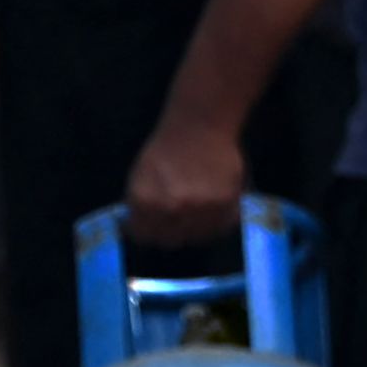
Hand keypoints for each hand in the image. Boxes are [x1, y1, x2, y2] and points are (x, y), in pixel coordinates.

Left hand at [124, 112, 247, 243]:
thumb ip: (140, 206)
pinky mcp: (225, 205)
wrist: (199, 126)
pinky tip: (214, 208)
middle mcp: (171, 209)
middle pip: (170, 241)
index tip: (152, 229)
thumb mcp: (140, 177)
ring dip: (196, 228)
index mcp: (144, 202)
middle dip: (171, 232)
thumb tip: (141, 230)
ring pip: (197, 237)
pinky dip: (218, 222)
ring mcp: (199, 209)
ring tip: (198, 211)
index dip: (148, 233)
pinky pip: (222, 227)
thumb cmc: (166, 149)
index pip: (144, 237)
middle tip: (177, 220)